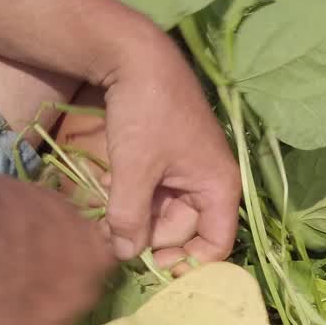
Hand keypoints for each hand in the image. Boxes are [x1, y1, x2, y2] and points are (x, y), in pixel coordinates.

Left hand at [97, 31, 241, 263]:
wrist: (135, 57)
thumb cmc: (145, 112)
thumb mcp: (135, 169)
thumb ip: (131, 218)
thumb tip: (126, 256)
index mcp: (218, 186)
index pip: (217, 244)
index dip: (189, 264)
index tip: (153, 267)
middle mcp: (210, 181)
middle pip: (185, 231)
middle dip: (151, 237)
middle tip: (113, 237)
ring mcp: (188, 170)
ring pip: (165, 213)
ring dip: (137, 218)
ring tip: (107, 214)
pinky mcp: (168, 160)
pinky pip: (155, 193)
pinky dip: (134, 198)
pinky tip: (111, 190)